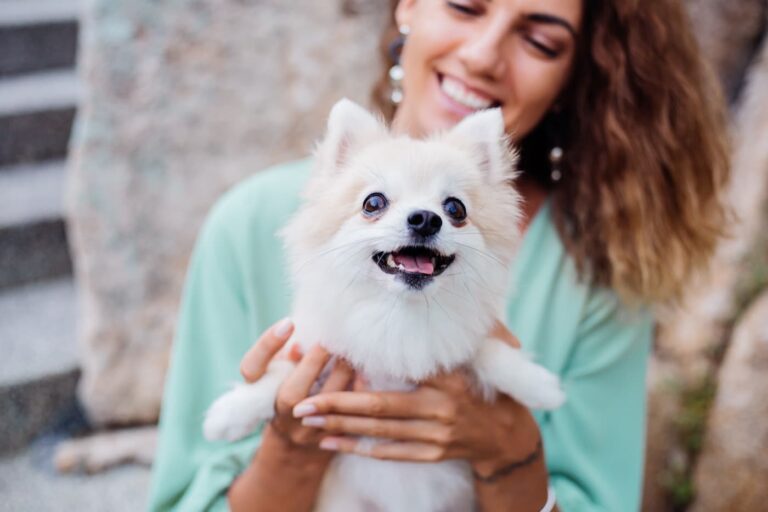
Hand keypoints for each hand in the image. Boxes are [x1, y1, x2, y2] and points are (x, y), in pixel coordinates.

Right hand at [229, 318, 354, 510]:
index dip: (268, 344)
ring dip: (343, 370)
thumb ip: (286, 359)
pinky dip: (359, 387)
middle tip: (335, 337)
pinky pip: (349, 410)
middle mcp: (280, 416)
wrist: (298, 451)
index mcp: (258, 395)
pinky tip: (366, 371)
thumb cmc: (287, 397)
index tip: (289, 322)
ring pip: (326, 401)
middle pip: (293, 392)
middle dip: (318, 359)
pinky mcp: (331, 437)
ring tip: (353, 349)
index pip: (252, 367)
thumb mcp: (278, 375)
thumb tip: (299, 345)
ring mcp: (305, 431)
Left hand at [292, 321, 540, 474]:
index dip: (365, 372)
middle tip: (303, 404)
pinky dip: (359, 447)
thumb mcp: (481, 353)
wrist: (508, 434)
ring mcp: (436, 436)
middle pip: (380, 408)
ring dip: (341, 426)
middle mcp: (441, 409)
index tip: (333, 362)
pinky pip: (390, 452)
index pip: (401, 373)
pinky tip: (332, 442)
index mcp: (449, 379)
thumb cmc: (488, 384)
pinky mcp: (433, 454)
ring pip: (379, 432)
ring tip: (308, 421)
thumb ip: (456, 333)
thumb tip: (435, 308)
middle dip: (337, 405)